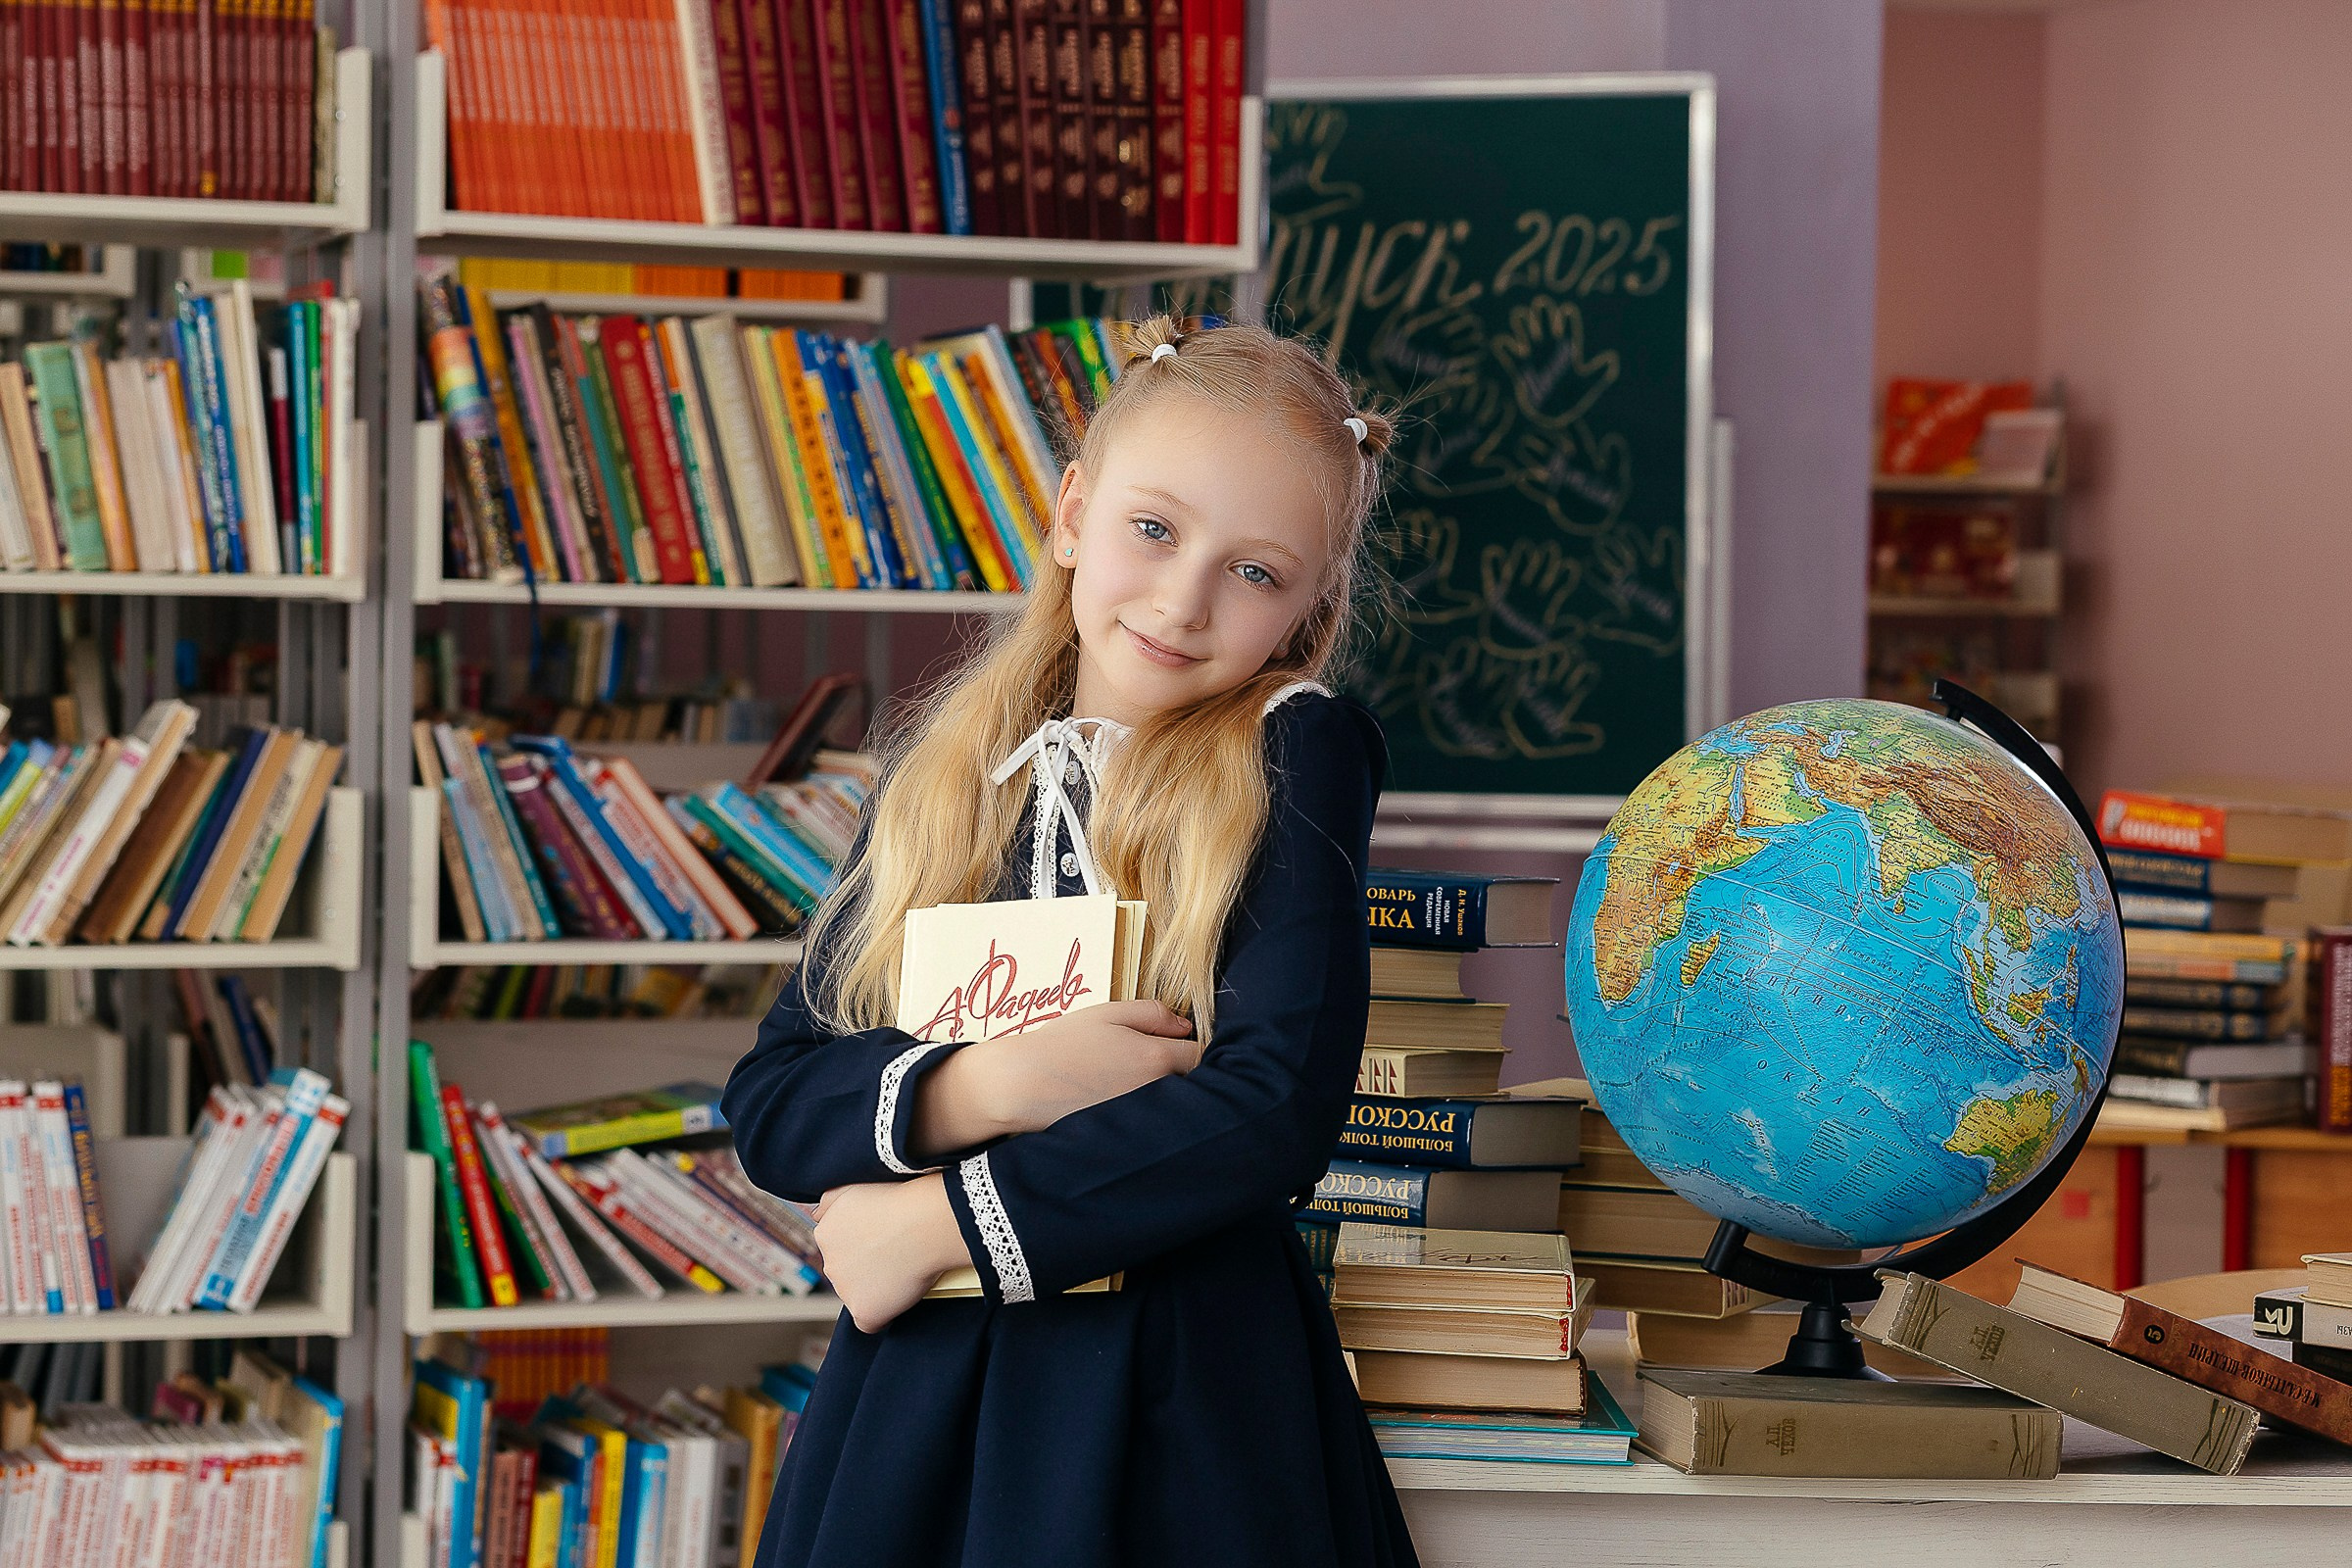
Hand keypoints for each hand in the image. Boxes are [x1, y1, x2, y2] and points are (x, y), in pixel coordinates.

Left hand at [813, 1174, 968, 1333]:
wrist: (925, 1223)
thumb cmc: (898, 1199)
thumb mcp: (853, 1186)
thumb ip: (829, 1201)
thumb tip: (816, 1215)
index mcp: (825, 1234)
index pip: (839, 1248)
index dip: (864, 1246)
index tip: (885, 1240)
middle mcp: (830, 1264)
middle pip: (847, 1273)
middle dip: (868, 1267)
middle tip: (897, 1255)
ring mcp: (846, 1290)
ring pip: (859, 1296)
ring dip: (877, 1289)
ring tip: (904, 1271)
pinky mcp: (864, 1312)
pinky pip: (871, 1322)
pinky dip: (884, 1314)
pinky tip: (899, 1297)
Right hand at [906, 1000, 1199, 1161]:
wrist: (1021, 1085)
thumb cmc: (1062, 1043)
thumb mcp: (1107, 1013)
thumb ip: (1152, 1014)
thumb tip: (1187, 1026)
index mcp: (1156, 1058)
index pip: (1202, 1055)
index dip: (1200, 1048)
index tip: (1187, 1045)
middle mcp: (1157, 1093)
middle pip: (1197, 1087)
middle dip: (1194, 1077)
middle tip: (1179, 1067)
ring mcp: (1143, 1121)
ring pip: (1178, 1109)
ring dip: (1178, 1101)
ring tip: (1155, 1089)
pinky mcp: (1128, 1139)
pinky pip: (1155, 1128)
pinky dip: (1155, 1121)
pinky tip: (1138, 1111)